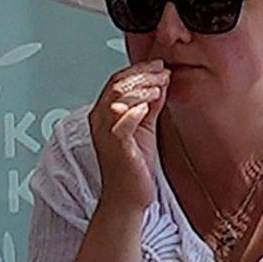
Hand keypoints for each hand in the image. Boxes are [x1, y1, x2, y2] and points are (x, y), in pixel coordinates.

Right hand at [84, 65, 169, 210]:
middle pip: (116, 86)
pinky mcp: (115, 147)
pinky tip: (147, 107)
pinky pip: (120, 124)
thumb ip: (150, 105)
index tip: (158, 64)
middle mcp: (100, 121)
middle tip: (162, 72)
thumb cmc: (133, 165)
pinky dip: (134, 112)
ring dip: (141, 89)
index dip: (138, 69)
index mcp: (104, 114)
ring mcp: (105, 134)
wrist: (128, 197)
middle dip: (142, 75)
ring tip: (159, 87)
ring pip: (116, 100)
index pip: (117, 81)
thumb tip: (162, 82)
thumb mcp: (145, 127)